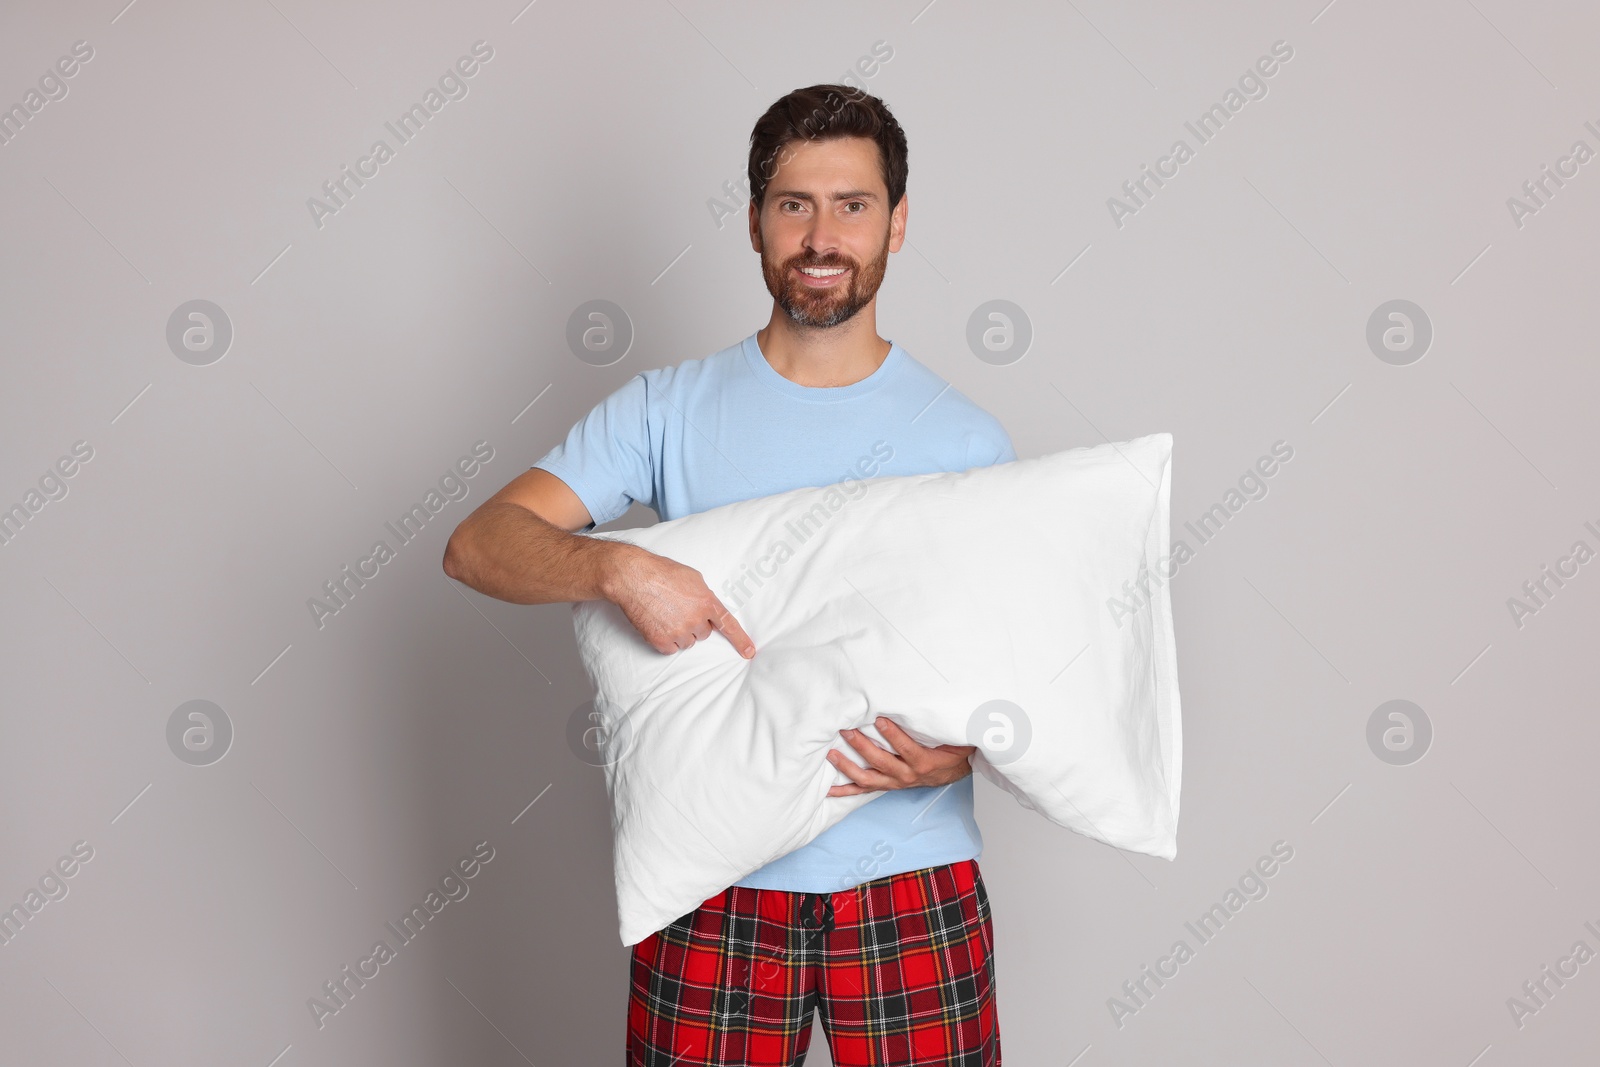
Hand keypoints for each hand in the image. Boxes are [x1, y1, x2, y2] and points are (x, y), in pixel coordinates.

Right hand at [604, 544, 755, 657]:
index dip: (740, 640)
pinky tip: (657, 623)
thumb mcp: (692, 577)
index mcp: (706, 601)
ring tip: (665, 614)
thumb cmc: (660, 572)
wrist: (633, 577)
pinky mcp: (661, 641)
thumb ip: (704, 595)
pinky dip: (665, 640)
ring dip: (679, 632)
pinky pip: (671, 649)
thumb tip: (707, 608)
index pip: (728, 624)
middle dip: (694, 624)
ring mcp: (679, 631)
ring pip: (687, 642)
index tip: (749, 653)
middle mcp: (695, 619)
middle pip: (704, 633)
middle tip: (677, 609)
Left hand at [826, 716, 975, 796]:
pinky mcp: (885, 786)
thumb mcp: (953, 739)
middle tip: (847, 731)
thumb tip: (941, 705)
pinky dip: (845, 790)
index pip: (906, 748)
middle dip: (862, 746)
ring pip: (867, 778)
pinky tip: (828, 789)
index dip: (893, 735)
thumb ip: (944, 726)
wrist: (949, 773)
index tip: (879, 719)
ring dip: (848, 767)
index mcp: (922, 762)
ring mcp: (893, 782)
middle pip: (881, 761)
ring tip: (832, 754)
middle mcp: (906, 775)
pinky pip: (863, 790)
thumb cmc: (949, 752)